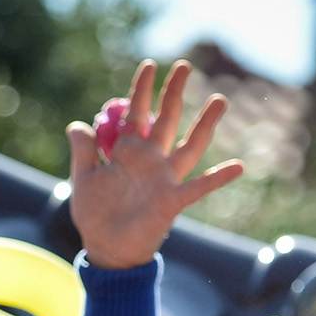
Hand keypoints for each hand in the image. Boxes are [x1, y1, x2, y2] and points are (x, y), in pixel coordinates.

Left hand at [66, 60, 243, 270]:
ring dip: (204, 124)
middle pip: (166, 119)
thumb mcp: (83, 181)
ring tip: (219, 100)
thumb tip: (77, 124)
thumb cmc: (95, 216)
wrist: (107, 251)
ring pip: (189, 146)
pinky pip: (199, 188)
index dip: (142, 90)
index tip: (149, 65)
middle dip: (174, 93)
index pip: (136, 113)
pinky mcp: (173, 201)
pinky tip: (238, 166)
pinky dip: (218, 178)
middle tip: (184, 66)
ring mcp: (164, 179)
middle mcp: (150, 160)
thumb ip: (83, 153)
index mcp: (127, 152)